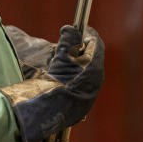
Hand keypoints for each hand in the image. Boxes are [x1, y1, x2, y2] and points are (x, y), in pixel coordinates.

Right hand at [0, 25, 104, 141]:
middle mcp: (96, 80)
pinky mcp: (82, 105)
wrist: (47, 113)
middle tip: (68, 45)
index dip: (86, 34)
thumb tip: (69, 28)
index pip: (95, 43)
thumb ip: (67, 41)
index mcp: (93, 67)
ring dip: (77, 64)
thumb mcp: (60, 57)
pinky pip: (82, 86)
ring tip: (62, 62)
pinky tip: (61, 78)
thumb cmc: (53, 83)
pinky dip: (75, 78)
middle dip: (81, 50)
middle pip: (92, 58)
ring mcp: (90, 94)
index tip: (78, 29)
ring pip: (87, 73)